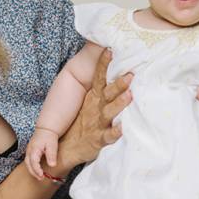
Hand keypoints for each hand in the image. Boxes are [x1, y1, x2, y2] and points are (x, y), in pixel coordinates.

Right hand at [25, 127, 59, 179]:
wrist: (46, 129)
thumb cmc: (49, 136)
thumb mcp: (52, 145)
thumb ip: (52, 155)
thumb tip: (52, 165)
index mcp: (34, 149)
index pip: (33, 162)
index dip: (37, 170)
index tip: (42, 175)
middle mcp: (29, 150)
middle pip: (28, 164)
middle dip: (34, 173)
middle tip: (41, 178)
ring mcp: (29, 151)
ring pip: (27, 163)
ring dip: (33, 171)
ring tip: (40, 176)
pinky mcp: (30, 151)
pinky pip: (29, 161)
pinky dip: (33, 167)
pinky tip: (38, 170)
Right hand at [58, 49, 131, 166]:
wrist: (67, 148)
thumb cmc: (86, 122)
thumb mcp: (92, 103)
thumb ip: (105, 90)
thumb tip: (123, 70)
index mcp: (94, 97)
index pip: (99, 77)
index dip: (104, 64)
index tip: (110, 50)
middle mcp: (96, 107)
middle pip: (108, 92)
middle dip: (119, 83)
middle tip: (131, 74)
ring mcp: (97, 123)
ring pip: (109, 112)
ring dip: (119, 104)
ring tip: (130, 95)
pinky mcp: (99, 139)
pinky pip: (108, 136)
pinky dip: (115, 132)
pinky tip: (123, 129)